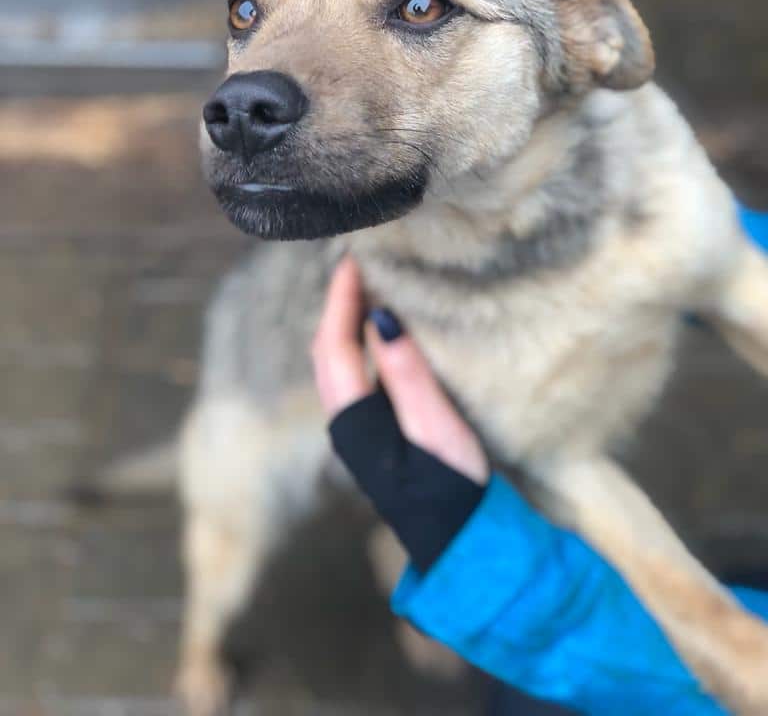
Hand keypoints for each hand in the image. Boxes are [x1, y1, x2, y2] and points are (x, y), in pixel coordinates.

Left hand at [311, 255, 488, 485]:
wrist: (460, 540)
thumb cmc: (452, 486)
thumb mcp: (434, 426)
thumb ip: (406, 372)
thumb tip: (379, 318)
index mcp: (354, 420)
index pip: (334, 345)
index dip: (341, 299)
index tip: (353, 260)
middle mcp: (346, 425)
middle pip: (326, 352)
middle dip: (337, 305)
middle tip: (358, 265)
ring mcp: (357, 431)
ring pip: (336, 364)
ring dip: (344, 323)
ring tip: (367, 288)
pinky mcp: (374, 434)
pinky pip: (353, 376)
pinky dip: (357, 344)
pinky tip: (380, 331)